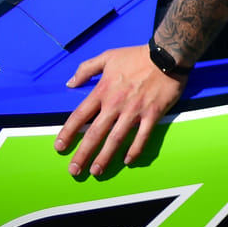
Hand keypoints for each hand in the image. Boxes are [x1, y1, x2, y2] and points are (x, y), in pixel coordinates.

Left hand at [55, 45, 186, 176]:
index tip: (59, 147)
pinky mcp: (153, 114)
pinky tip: (127, 161)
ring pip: (116, 139)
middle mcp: (115, 104)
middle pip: (95, 133)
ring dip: (105, 157)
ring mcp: (134, 111)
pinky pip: (142, 136)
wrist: (168, 54)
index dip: (67, 133)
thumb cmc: (136, 55)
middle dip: (83, 154)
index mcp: (102, 91)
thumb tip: (69, 83)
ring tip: (96, 172)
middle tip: (74, 171)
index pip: (79, 116)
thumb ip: (86, 69)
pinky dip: (135, 150)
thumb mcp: (108, 56)